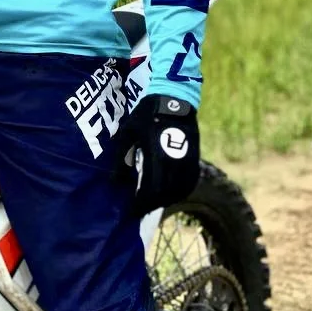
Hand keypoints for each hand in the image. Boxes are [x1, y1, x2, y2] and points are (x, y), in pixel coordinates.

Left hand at [114, 94, 199, 216]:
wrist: (174, 98)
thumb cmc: (146, 114)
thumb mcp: (128, 134)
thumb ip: (122, 159)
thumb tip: (116, 182)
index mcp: (157, 156)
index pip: (150, 189)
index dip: (140, 204)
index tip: (130, 212)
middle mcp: (175, 162)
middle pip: (164, 194)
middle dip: (150, 205)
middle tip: (138, 211)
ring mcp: (188, 161)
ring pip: (178, 191)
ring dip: (164, 201)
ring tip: (150, 204)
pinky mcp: (195, 158)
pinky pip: (189, 183)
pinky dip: (179, 193)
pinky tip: (169, 195)